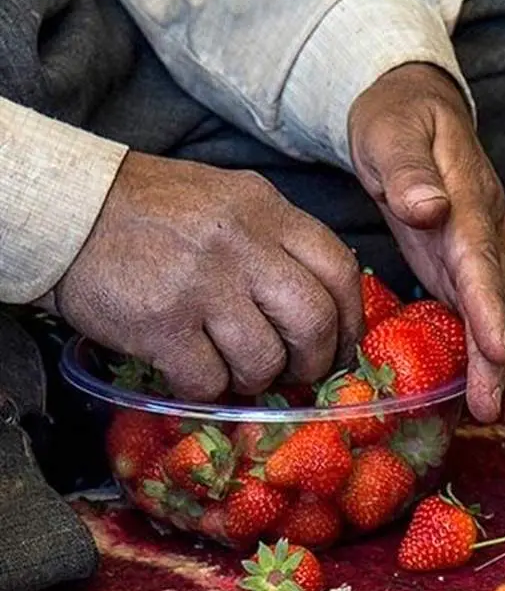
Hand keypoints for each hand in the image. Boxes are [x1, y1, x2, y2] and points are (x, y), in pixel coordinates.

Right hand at [53, 152, 363, 399]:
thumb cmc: (153, 210)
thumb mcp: (229, 201)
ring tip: (238, 370)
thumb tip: (323, 301)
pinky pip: (208, 380)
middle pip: (314, 321)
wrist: (68, 210)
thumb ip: (276, 239)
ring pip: (265, 358)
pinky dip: (207, 389)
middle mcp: (243, 245)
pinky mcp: (162, 323)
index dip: (350, 318)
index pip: (339, 269)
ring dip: (257, 378)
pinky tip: (193, 373)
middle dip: (315, 360)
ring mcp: (203, 284)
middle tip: (298, 372)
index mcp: (267, 210)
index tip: (344, 344)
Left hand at [347, 63, 504, 433]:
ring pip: (503, 319)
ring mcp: (480, 255)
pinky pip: (485, 320)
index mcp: (469, 202)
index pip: (480, 260)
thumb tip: (429, 207)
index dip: (489, 308)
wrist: (416, 109)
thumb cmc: (398, 119)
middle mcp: (485, 235)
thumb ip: (409, 168)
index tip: (497, 349)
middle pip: (503, 303)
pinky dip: (493, 360)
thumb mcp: (392, 130)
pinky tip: (492, 399)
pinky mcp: (466, 270)